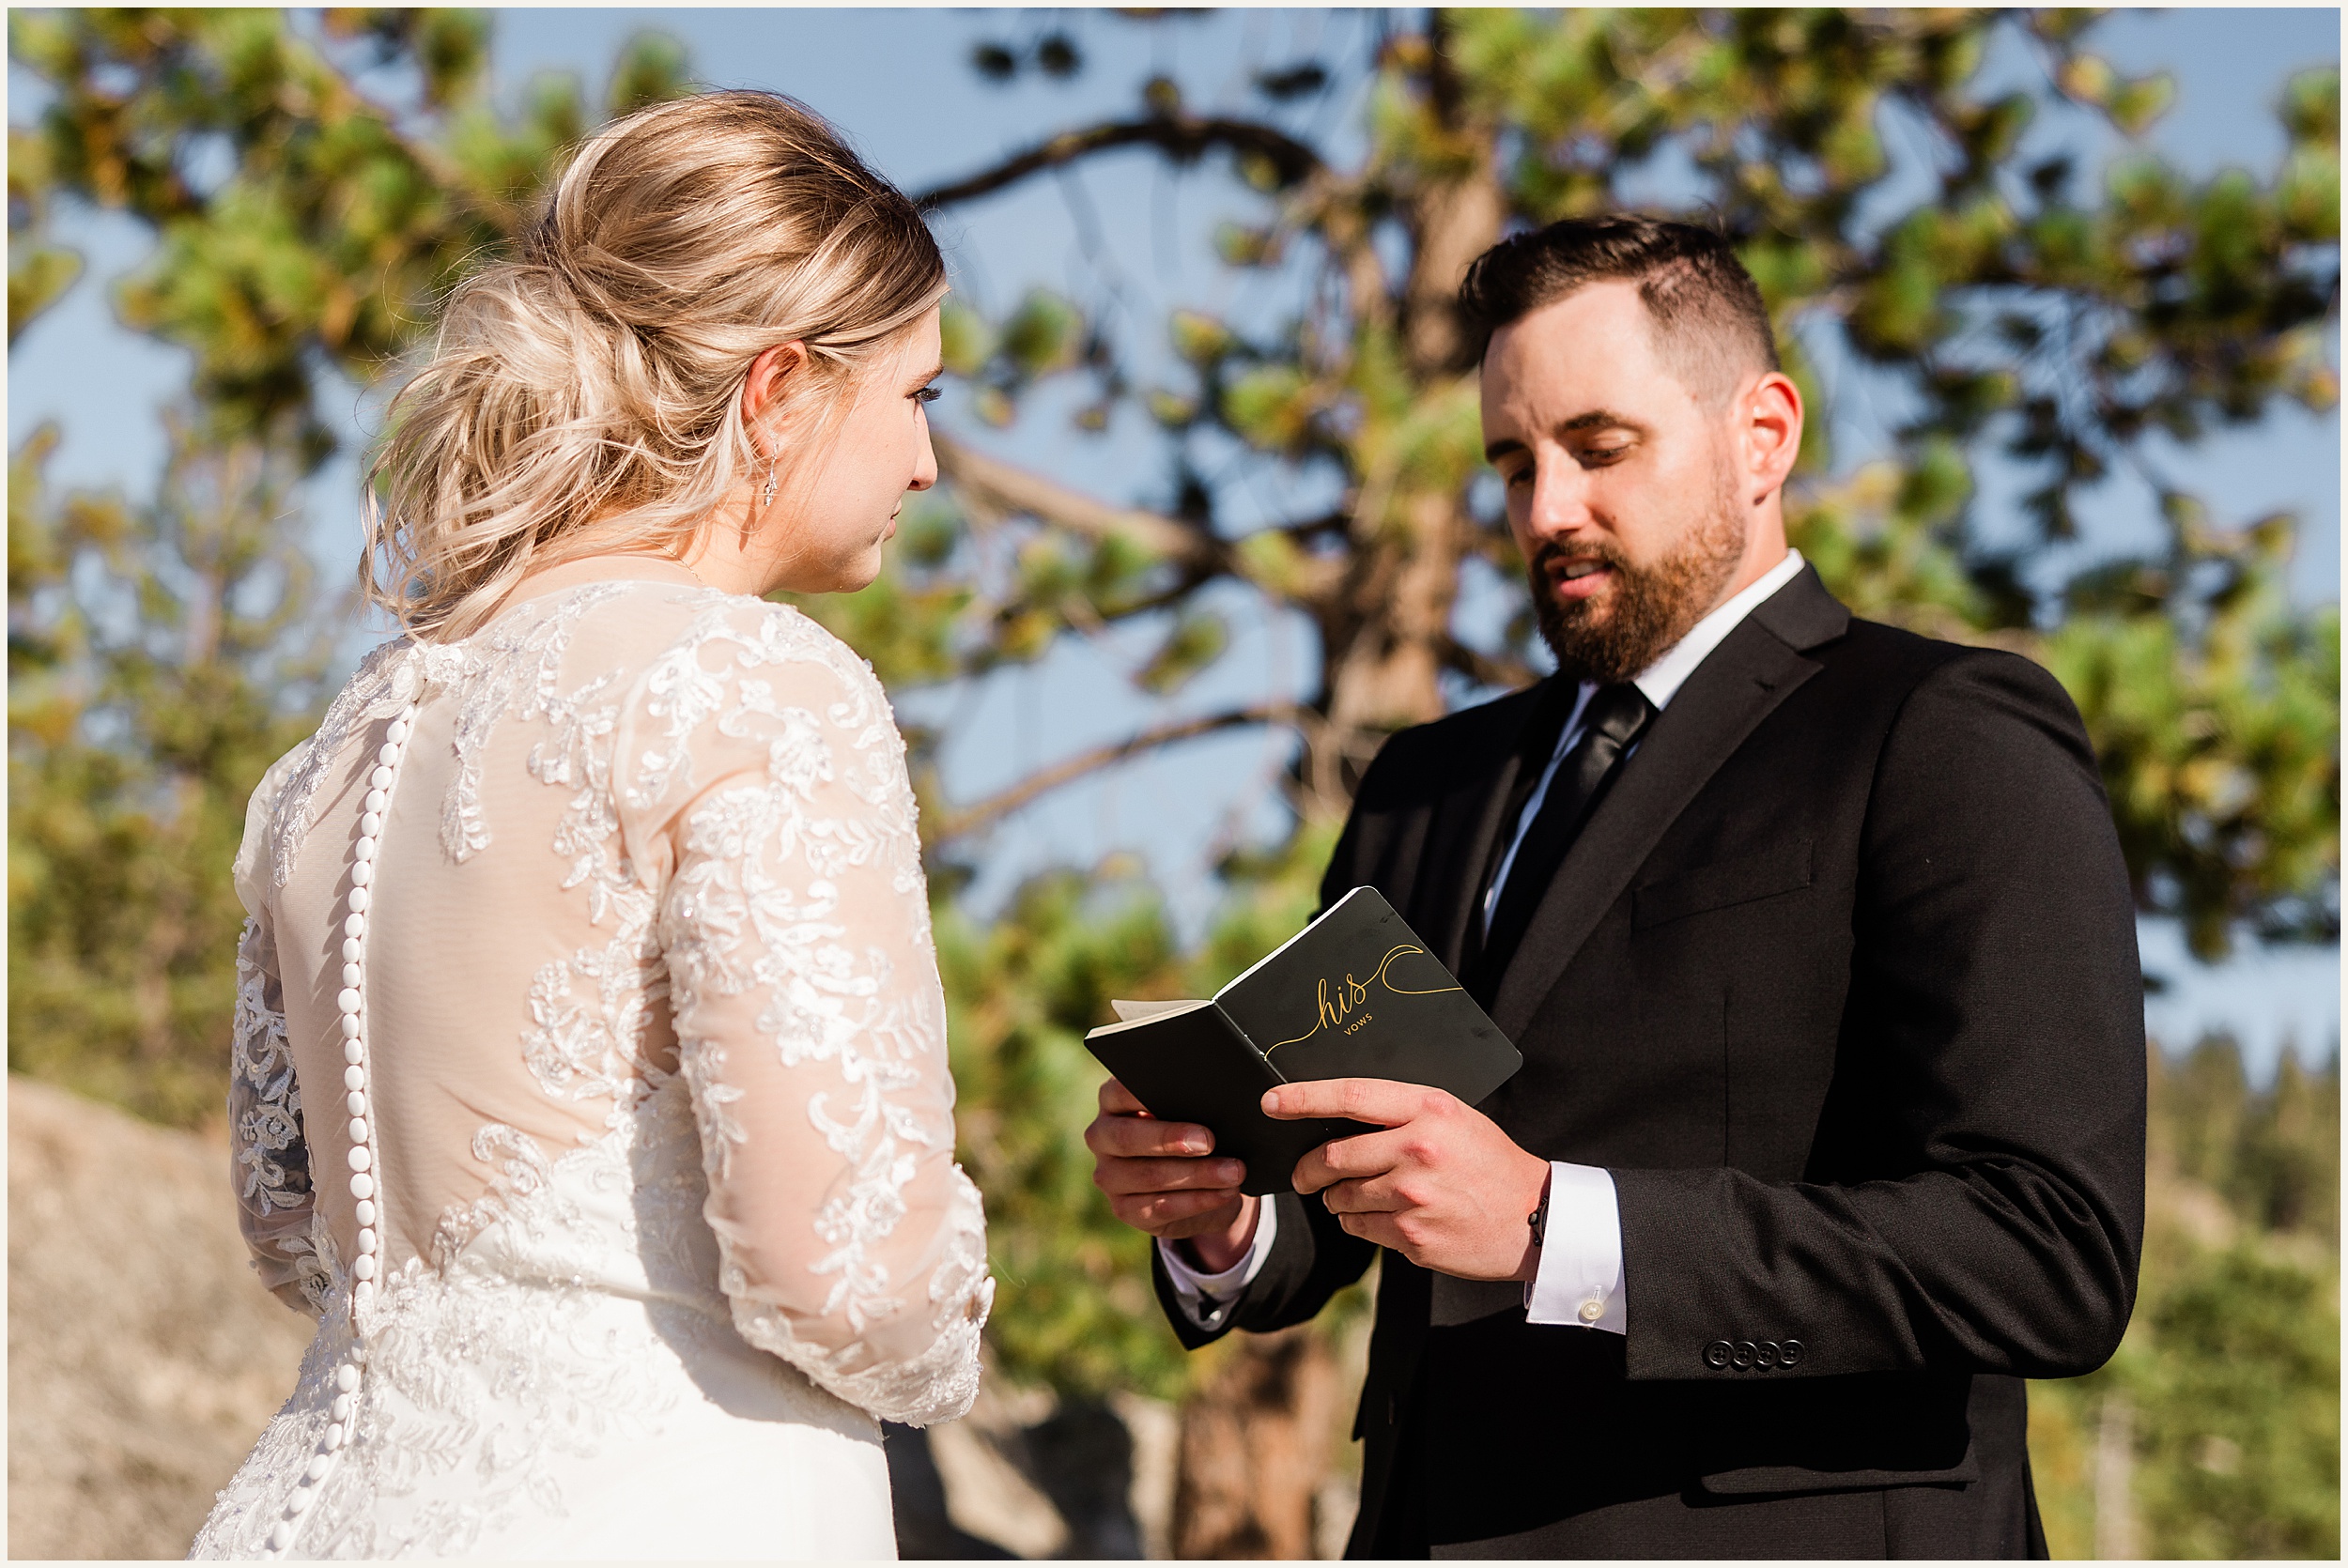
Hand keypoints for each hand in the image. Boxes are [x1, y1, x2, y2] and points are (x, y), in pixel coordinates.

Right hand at [1086, 1078, 1259, 1270]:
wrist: (1198, 1185)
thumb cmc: (1193, 1133)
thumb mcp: (1192, 1113)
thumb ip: (1192, 1102)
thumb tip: (1221, 1100)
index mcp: (1113, 1102)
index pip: (1119, 1092)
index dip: (1144, 1095)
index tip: (1181, 1095)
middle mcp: (1102, 1137)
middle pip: (1127, 1137)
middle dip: (1170, 1139)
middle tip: (1209, 1141)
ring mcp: (1108, 1176)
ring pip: (1148, 1176)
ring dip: (1196, 1175)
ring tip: (1233, 1171)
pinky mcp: (1124, 1209)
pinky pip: (1160, 1208)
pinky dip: (1197, 1201)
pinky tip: (1223, 1193)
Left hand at [1265, 1078, 1548, 1280]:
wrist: (1536, 1217)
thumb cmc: (1489, 1162)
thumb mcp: (1454, 1118)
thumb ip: (1401, 1115)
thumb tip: (1336, 1120)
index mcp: (1429, 1110)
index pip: (1351, 1096)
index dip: (1304, 1098)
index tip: (1271, 1102)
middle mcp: (1418, 1149)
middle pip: (1333, 1156)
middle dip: (1307, 1168)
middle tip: (1302, 1174)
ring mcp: (1413, 1196)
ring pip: (1341, 1197)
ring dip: (1335, 1199)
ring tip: (1356, 1196)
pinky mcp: (1412, 1236)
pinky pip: (1359, 1228)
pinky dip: (1358, 1223)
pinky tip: (1383, 1218)